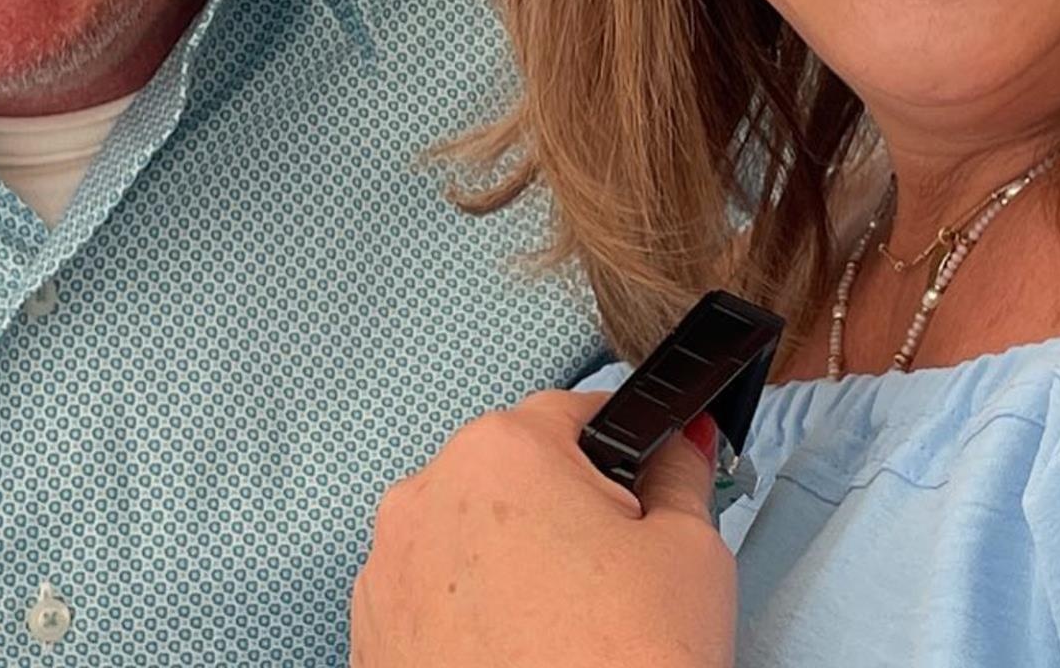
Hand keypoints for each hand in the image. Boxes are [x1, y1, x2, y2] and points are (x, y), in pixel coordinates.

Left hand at [351, 390, 736, 667]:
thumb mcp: (690, 554)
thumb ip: (681, 475)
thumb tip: (679, 442)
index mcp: (500, 451)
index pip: (574, 416)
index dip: (625, 457)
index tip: (646, 494)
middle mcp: (425, 498)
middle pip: (514, 479)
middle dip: (563, 516)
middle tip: (611, 585)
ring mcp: (385, 576)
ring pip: (468, 542)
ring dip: (510, 569)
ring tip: (563, 637)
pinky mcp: (369, 645)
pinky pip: (432, 606)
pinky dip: (470, 626)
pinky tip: (518, 662)